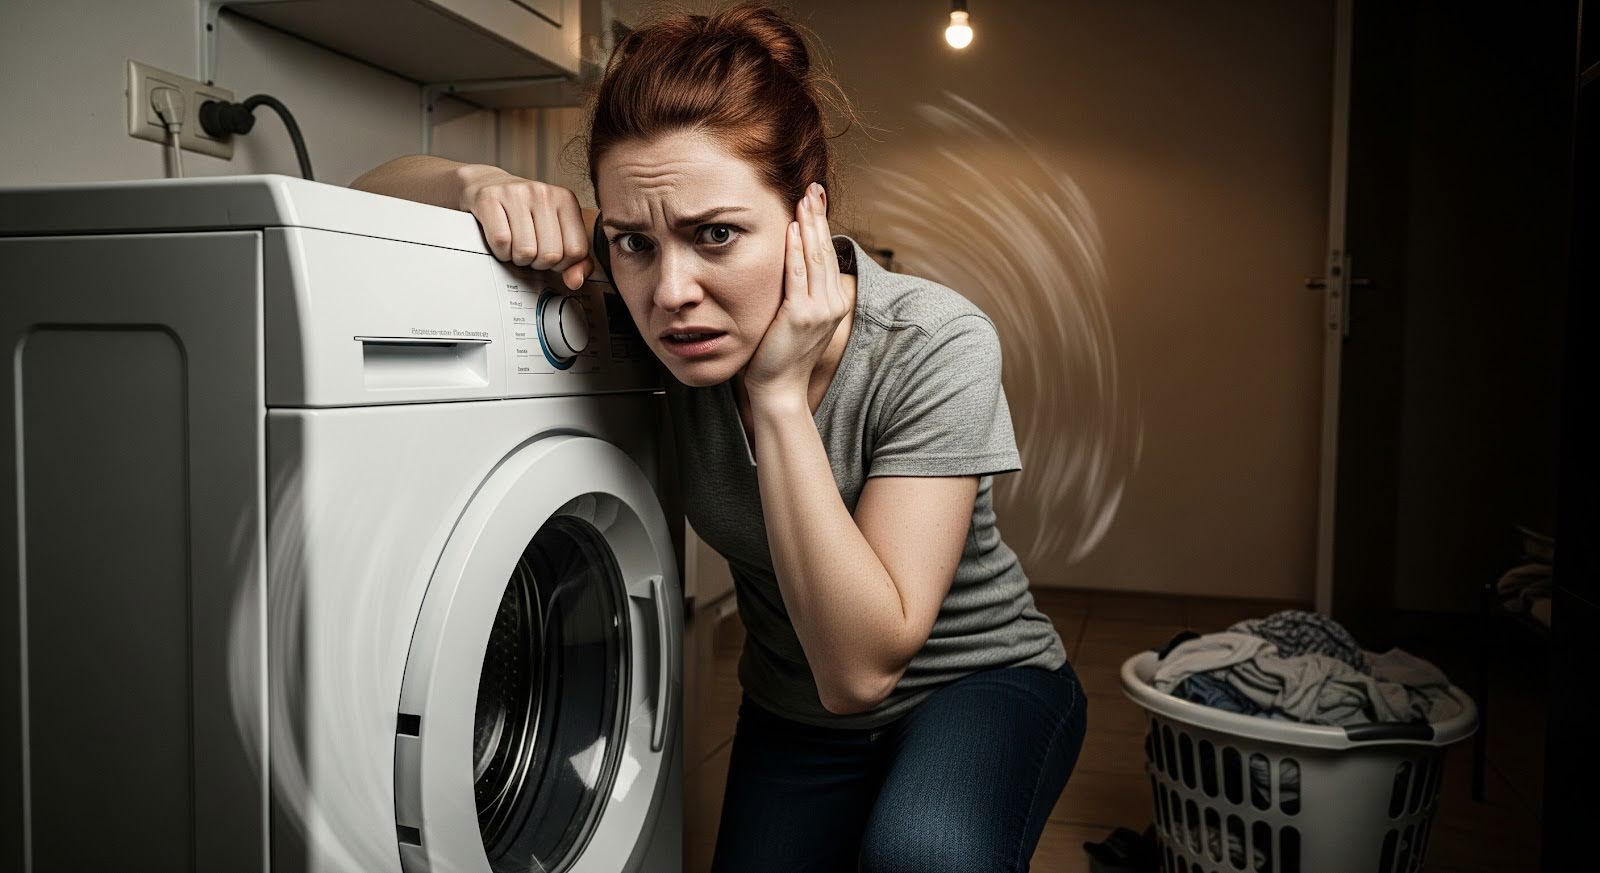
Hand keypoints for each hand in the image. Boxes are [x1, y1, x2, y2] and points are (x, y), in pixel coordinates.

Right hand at [455, 164, 594, 289]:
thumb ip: (575, 260)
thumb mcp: (556, 231)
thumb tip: (575, 281)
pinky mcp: (490, 198)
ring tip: (516, 246)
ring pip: (525, 251)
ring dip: (518, 258)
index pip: (576, 251)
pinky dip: (500, 251)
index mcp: (566, 200)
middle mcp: (543, 193)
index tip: (550, 255)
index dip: (561, 264)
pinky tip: (502, 242)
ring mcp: (516, 193)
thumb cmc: (524, 213)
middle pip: (550, 255)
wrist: (487, 182)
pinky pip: (501, 242)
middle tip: (531, 251)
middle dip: (538, 263)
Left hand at [742, 182, 849, 405]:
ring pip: (815, 258)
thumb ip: (800, 291)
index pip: (828, 255)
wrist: (778, 388)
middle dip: (819, 216)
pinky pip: (797, 275)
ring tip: (804, 199)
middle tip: (813, 188)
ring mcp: (820, 310)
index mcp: (834, 302)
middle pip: (825, 250)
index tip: (816, 199)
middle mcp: (833, 304)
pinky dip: (795, 249)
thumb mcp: (797, 317)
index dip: (822, 225)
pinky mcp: (801, 316)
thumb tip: (792, 261)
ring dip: (809, 225)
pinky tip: (792, 229)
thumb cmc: (780, 354)